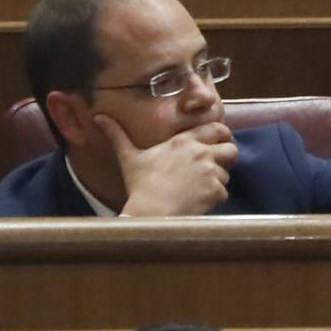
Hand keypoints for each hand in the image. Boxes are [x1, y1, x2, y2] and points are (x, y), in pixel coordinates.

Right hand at [97, 116, 238, 215]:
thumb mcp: (129, 158)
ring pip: (226, 174)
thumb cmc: (140, 186)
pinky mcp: (216, 190)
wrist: (150, 213)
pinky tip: (196, 202)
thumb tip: (98, 117)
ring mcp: (211, 171)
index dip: (222, 136)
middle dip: (226, 158)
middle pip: (232, 150)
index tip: (218, 143)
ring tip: (196, 190)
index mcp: (185, 141)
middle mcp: (202, 152)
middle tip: (215, 168)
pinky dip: (213, 199)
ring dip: (216, 182)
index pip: (218, 129)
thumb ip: (117, 135)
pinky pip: (223, 193)